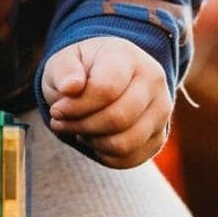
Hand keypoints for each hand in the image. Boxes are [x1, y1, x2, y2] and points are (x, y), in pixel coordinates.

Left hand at [41, 36, 170, 168]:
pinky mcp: (159, 137)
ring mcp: (160, 111)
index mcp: (128, 57)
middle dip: (81, 126)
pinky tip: (93, 137)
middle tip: (61, 122)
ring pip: (124, 143)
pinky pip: (127, 159)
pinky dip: (103, 153)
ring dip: (91, 141)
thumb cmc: (83, 70)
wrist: (107, 78)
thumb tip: (70, 87)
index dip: (76, 106)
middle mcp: (153, 82)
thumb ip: (64, 70)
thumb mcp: (65, 61)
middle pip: (117, 119)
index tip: (57, 109)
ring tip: (78, 128)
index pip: (107, 89)